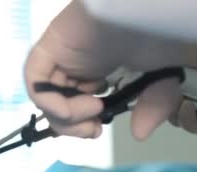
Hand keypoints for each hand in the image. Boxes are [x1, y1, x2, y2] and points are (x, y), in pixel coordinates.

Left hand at [24, 0, 184, 139]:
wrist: (149, 10)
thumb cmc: (158, 35)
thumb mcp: (161, 80)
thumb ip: (153, 107)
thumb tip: (140, 134)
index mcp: (97, 66)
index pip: (74, 100)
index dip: (80, 121)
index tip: (98, 129)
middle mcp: (75, 61)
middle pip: (56, 102)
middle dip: (72, 125)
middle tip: (93, 129)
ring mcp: (61, 53)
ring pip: (44, 96)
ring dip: (65, 118)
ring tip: (93, 113)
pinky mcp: (51, 45)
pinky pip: (35, 80)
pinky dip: (51, 103)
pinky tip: (78, 108)